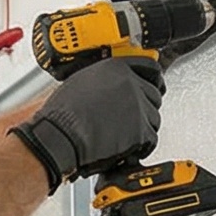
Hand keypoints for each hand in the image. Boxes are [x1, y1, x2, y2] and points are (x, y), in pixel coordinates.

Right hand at [13, 57, 163, 189]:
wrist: (59, 137)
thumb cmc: (62, 115)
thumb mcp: (81, 82)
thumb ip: (104, 80)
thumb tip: (111, 87)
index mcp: (116, 67)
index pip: (149, 68)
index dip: (153, 80)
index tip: (156, 85)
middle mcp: (130, 84)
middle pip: (153, 96)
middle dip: (144, 109)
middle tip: (129, 120)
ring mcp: (138, 107)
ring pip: (153, 118)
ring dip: (142, 129)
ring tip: (121, 136)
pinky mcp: (141, 131)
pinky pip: (151, 139)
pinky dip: (141, 146)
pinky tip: (126, 147)